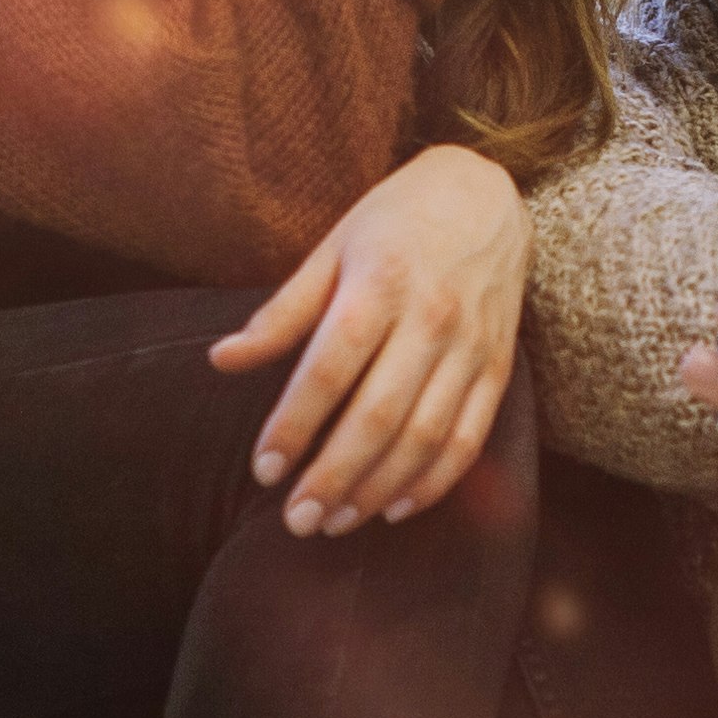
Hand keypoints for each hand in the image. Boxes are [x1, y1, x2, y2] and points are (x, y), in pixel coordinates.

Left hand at [211, 142, 527, 533]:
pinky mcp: (496, 367)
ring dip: (377, 490)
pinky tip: (393, 509)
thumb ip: (282, 312)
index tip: (264, 470)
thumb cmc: (394, 221)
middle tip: (296, 521)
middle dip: (334, 477)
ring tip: (335, 523)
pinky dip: (434, 482)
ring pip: (425, 437)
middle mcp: (430, 319)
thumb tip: (221, 360)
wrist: (485, 194)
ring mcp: (470, 347)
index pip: (330, 369)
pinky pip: (468, 439)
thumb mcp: (331, 248)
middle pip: (378, 415)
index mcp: (379, 284)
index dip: (294, 425)